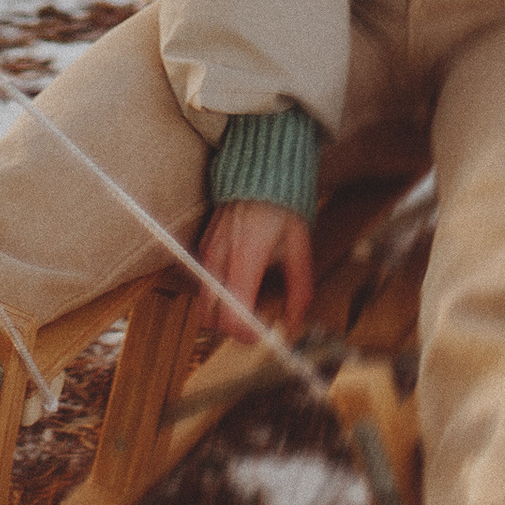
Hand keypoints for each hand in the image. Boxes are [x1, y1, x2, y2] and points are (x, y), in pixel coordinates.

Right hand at [196, 201, 314, 349]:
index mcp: (245, 258)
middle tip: (256, 322)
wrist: (260, 171)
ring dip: (224, 313)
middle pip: (209, 318)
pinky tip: (243, 282)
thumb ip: (299, 289)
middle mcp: (219, 258)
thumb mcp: (300, 247)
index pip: (231, 316)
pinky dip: (220, 295)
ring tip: (251, 301)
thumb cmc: (282, 207)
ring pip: (204, 304)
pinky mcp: (204, 248)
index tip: (264, 333)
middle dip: (231, 328)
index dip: (247, 334)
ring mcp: (208, 252)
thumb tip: (293, 322)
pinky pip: (205, 285)